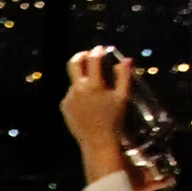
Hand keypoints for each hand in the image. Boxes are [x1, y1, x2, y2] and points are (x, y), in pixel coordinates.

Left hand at [60, 47, 140, 189]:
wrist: (97, 141)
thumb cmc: (114, 120)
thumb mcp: (122, 97)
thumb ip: (124, 76)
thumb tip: (127, 60)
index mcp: (93, 84)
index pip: (93, 60)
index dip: (97, 51)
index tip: (101, 49)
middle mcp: (77, 88)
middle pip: (73, 63)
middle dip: (81, 55)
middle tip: (88, 54)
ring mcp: (68, 97)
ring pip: (74, 81)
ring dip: (83, 79)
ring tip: (95, 87)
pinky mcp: (64, 106)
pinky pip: (71, 95)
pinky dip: (79, 93)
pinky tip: (89, 102)